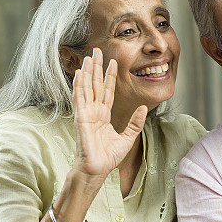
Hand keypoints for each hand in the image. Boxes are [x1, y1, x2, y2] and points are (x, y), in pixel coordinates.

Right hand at [72, 48, 146, 177]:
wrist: (97, 170)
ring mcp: (86, 114)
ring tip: (87, 57)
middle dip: (96, 68)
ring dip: (86, 72)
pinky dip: (79, 85)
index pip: (107, 91)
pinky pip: (80, 99)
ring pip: (86, 88)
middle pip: (95, 85)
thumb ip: (135, 123)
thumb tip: (142, 108)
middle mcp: (94, 112)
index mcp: (103, 115)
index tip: (112, 62)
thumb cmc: (108, 158)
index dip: (109, 76)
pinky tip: (79, 74)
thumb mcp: (127, 139)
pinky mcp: (81, 118)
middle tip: (96, 51)